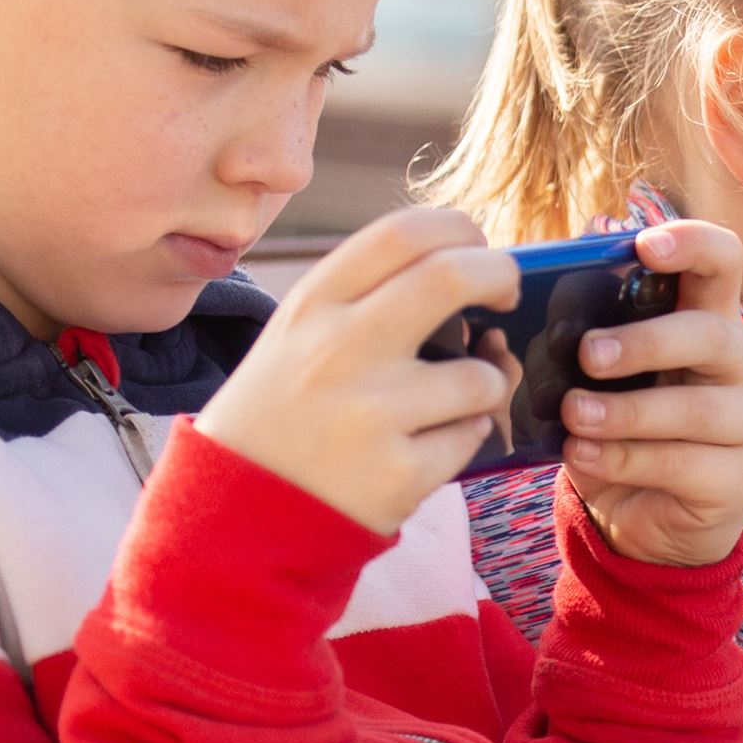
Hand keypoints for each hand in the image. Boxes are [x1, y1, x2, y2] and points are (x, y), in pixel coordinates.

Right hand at [198, 207, 523, 532]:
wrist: (237, 513)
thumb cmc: (282, 413)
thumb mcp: (297, 336)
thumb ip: (367, 300)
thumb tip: (470, 271)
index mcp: (312, 307)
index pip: (402, 233)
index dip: (458, 229)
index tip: (475, 245)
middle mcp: (339, 349)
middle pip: (454, 276)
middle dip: (502, 277)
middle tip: (506, 295)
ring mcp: (370, 413)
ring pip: (482, 376)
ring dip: (484, 385)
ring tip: (448, 402)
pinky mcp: (398, 473)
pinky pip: (472, 437)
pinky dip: (462, 439)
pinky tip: (421, 448)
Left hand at [554, 221, 742, 565]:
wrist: (640, 517)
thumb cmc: (621, 426)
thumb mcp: (602, 372)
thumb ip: (596, 316)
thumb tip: (585, 241)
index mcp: (712, 320)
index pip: (725, 262)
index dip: (693, 244)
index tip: (647, 246)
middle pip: (713, 334)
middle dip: (646, 342)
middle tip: (588, 355)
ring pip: (697, 409)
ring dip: (626, 411)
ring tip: (573, 416)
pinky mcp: (738, 480)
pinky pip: (682, 464)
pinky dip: (624, 457)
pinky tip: (583, 453)